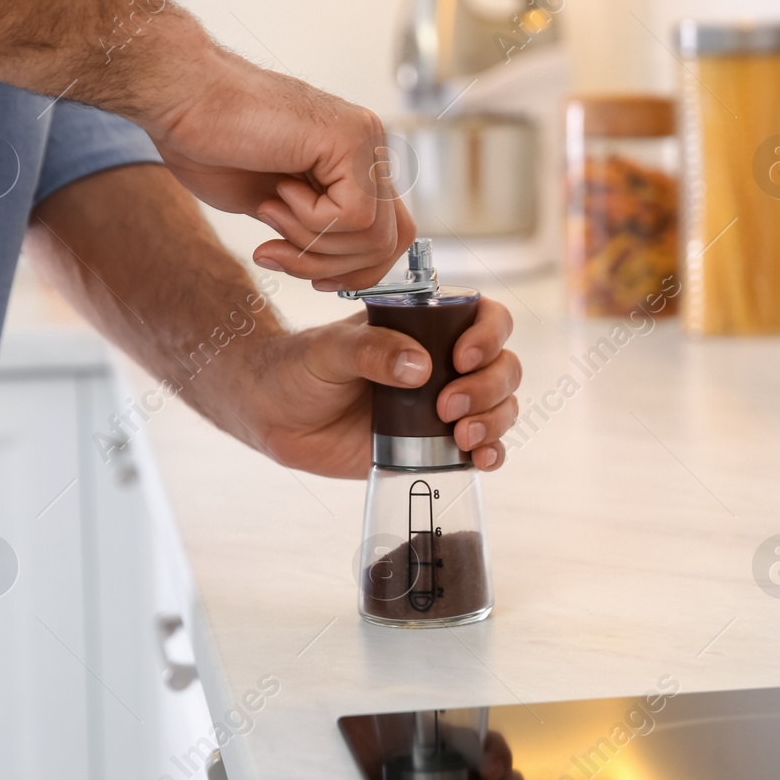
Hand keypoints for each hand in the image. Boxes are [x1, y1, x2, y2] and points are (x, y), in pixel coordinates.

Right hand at [147, 47, 415, 290]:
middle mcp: (368, 149)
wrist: (178, 97)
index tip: (316, 281)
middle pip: (389, 242)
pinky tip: (278, 192)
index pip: (390, 234)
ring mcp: (365, 141)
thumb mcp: (275, 209)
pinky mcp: (351, 139)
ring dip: (313, 245)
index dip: (357, 271)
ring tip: (270, 214)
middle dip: (334, 267)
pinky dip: (310, 221)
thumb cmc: (211, 144)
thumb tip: (340, 271)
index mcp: (354, 163)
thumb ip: (315, 232)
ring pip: (374, 236)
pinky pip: (353, 217)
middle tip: (279, 253)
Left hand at [223, 298, 519, 478]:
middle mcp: (446, 364)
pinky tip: (480, 460)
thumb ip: (370, 350)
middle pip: (503, 367)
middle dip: (488, 388)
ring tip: (460, 436)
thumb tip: (419, 367)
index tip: (461, 358)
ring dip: (494, 421)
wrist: (275, 416)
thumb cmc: (299, 368)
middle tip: (446, 406)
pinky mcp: (436, 446)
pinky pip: (484, 448)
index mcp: (427, 326)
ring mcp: (445, 406)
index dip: (488, 337)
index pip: (486, 319)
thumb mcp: (329, 350)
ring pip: (501, 406)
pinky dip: (493, 453)